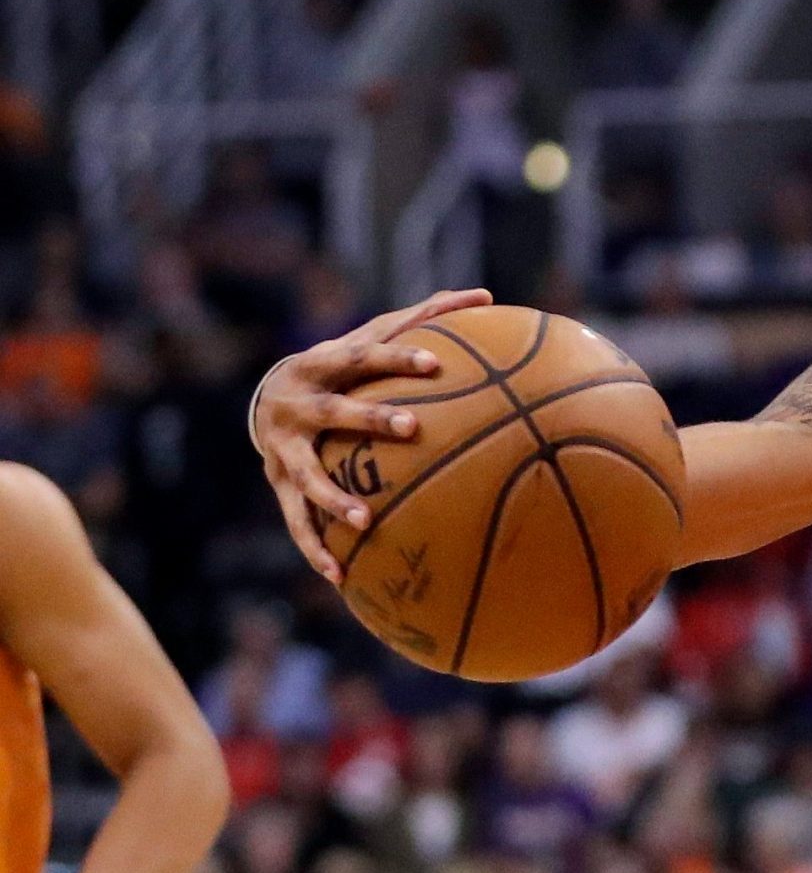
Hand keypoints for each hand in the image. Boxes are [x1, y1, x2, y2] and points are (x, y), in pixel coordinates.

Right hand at [252, 287, 491, 582]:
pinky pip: (296, 521)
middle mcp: (298, 405)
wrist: (265, 400)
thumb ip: (423, 318)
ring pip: (307, 475)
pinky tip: (340, 578)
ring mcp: (282, 448)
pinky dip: (315, 549)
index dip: (397, 358)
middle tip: (412, 428)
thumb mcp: (370, 339)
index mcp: (324, 364)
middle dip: (369, 420)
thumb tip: (485, 294)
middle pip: (333, 412)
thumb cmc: (341, 367)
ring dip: (333, 498)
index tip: (436, 364)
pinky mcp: (278, 483)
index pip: (364, 355)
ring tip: (364, 520)